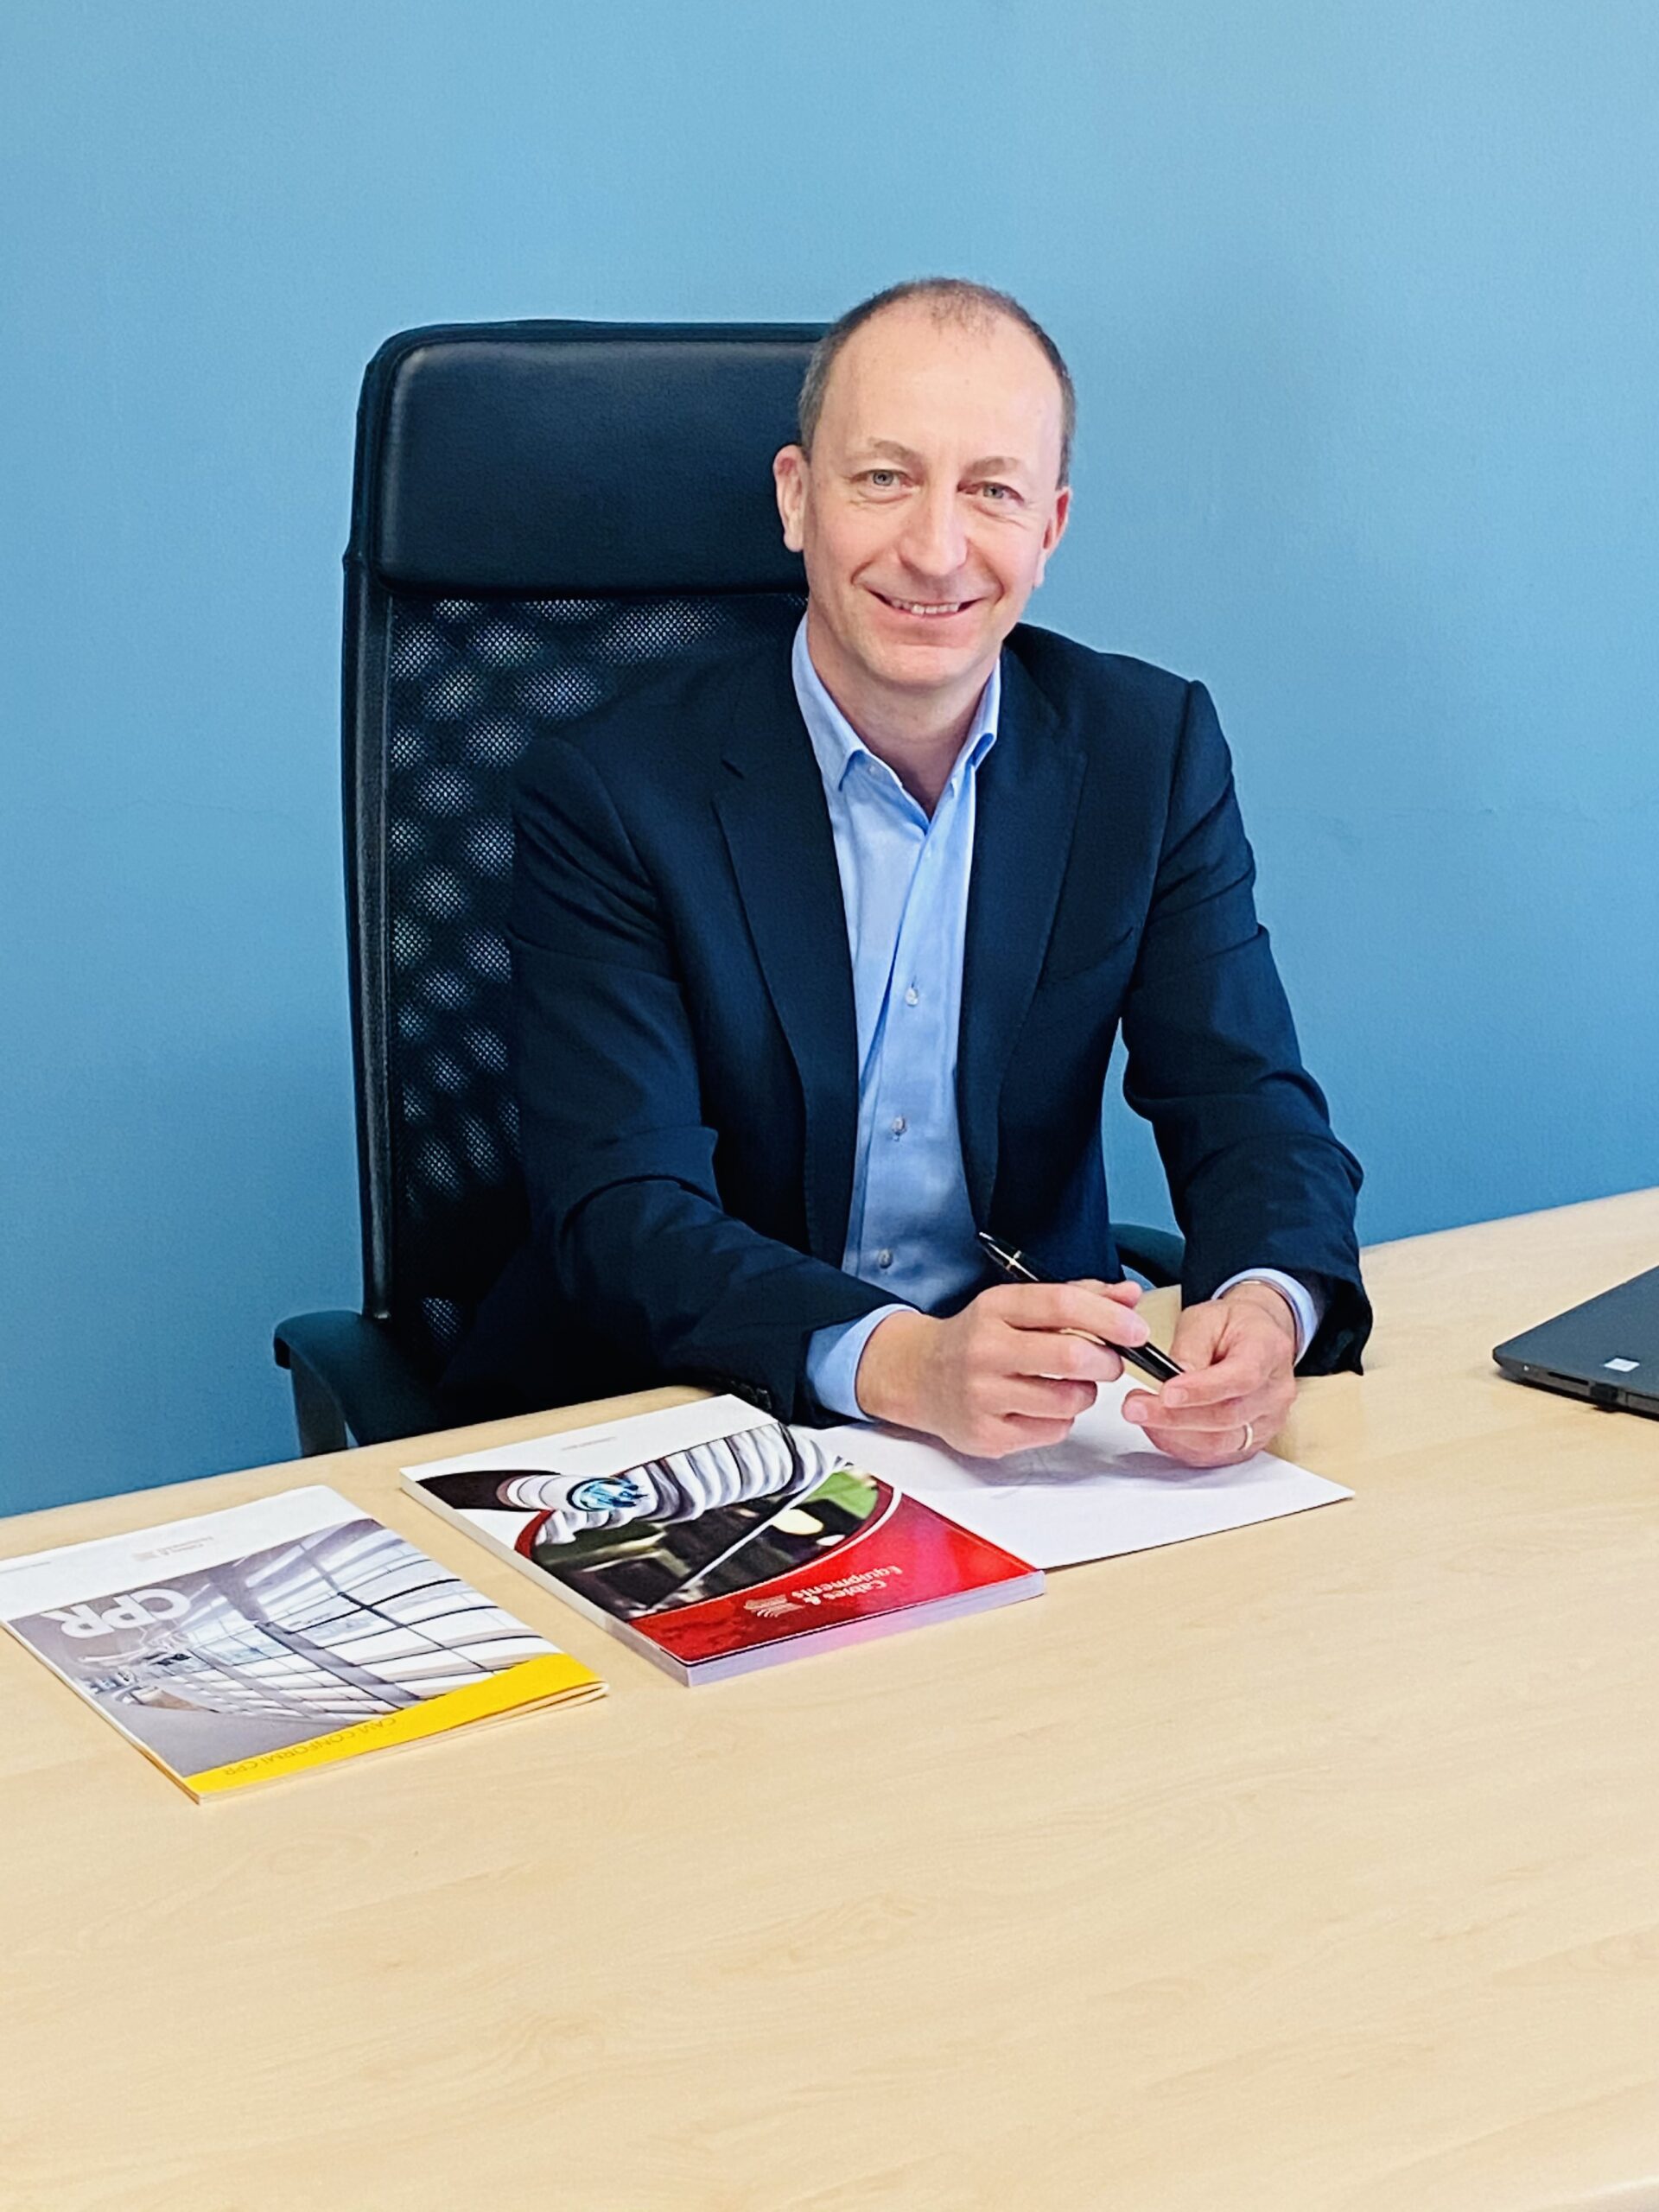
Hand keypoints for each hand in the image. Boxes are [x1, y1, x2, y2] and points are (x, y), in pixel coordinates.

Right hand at [853, 1279, 1150, 1457]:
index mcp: (994, 1309)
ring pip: (1068, 1400)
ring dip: (1084, 1394)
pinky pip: (1053, 1431)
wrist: (918, 1376)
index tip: (1136, 1329)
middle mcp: (984, 1350)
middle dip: (1107, 1362)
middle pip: (1071, 1356)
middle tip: (1110, 1362)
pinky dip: (1061, 1420)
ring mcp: (982, 1396)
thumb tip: (1130, 1296)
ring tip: (1070, 1384)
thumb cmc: (978, 1338)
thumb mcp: (1017, 1306)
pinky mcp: (986, 1434)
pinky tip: (1041, 1406)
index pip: (1061, 1305)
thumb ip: (1077, 1298)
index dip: (1109, 1317)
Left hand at [1121, 1281, 1297, 1466]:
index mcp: (1268, 1351)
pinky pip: (1214, 1455)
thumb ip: (1190, 1346)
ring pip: (1219, 1442)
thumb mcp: (1207, 1317)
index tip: (1166, 1392)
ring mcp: (1267, 1422)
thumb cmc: (1233, 1325)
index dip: (1202, 1390)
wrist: (1256, 1338)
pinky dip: (1180, 1445)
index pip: (1242, 1378)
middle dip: (1174, 1416)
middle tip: (1135, 1407)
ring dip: (1173, 1434)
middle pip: (1227, 1416)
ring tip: (1141, 1414)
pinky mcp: (1251, 1442)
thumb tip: (1171, 1378)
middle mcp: (1275, 1392)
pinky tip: (1158, 1428)